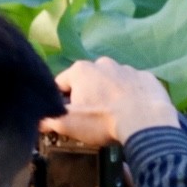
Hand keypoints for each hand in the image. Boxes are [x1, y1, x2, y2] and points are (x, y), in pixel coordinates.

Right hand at [46, 57, 177, 146]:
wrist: (147, 122)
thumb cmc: (102, 120)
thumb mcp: (69, 124)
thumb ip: (50, 119)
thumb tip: (39, 120)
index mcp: (81, 70)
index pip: (61, 84)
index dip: (60, 100)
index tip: (65, 115)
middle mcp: (103, 63)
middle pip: (88, 81)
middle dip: (87, 96)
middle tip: (92, 117)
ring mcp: (128, 69)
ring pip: (112, 82)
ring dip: (110, 94)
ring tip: (115, 115)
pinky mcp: (147, 78)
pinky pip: (134, 86)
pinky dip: (132, 96)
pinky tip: (134, 111)